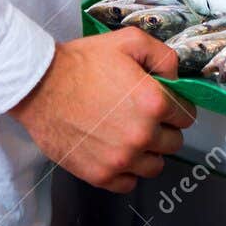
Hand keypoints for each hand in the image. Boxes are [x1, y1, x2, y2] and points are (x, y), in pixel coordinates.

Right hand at [9, 28, 195, 193]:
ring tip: (130, 136)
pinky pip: (129, 183)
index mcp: (154, 102)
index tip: (162, 103)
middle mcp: (142, 135)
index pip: (186, 116)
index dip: (176, 107)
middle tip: (144, 117)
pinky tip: (116, 152)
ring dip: (148, 152)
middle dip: (164, 129)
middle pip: (173, 142)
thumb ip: (163, 56)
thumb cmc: (82, 63)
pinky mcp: (100, 175)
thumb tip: (177, 78)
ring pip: (155, 166)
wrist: (39, 86)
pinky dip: (127, 171)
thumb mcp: (129, 41)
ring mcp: (121, 159)